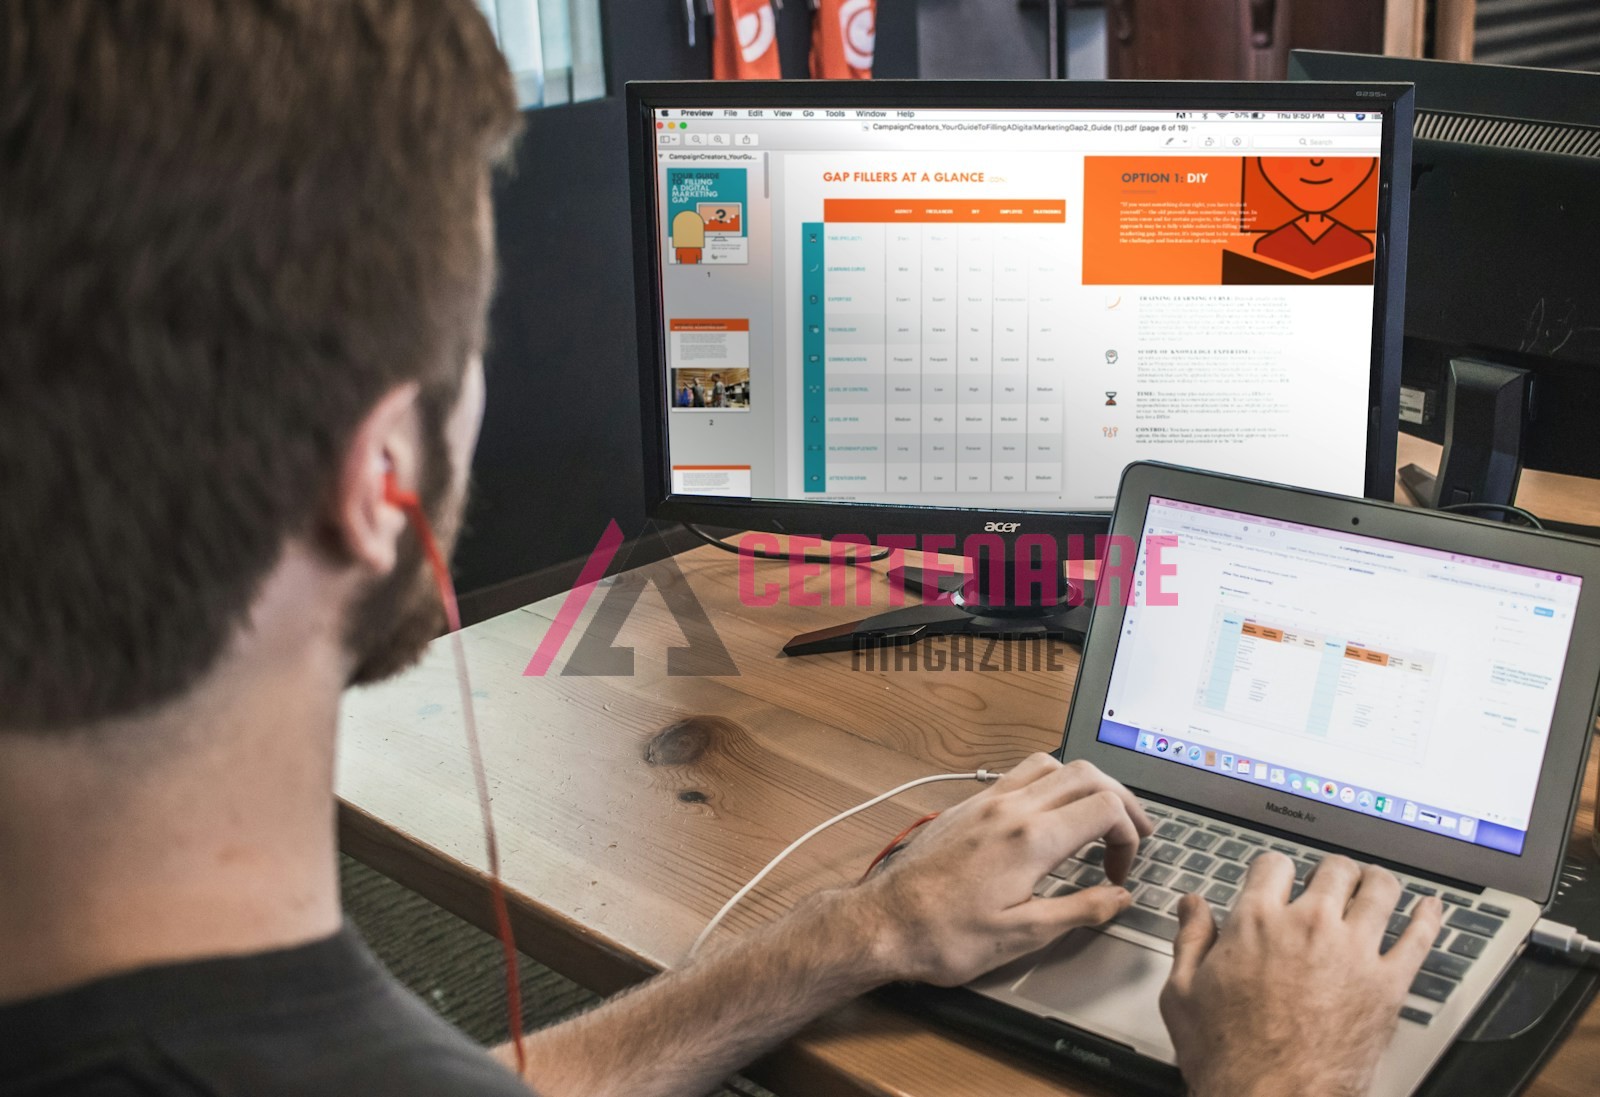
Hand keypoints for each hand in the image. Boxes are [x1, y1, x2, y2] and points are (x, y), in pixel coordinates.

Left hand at [852, 754, 1153, 986]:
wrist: (882, 923)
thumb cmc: (944, 936)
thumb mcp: (1022, 935)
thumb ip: (1079, 910)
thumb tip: (1119, 897)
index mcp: (1030, 839)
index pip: (1105, 807)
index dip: (1129, 835)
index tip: (1120, 872)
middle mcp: (1009, 808)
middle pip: (1085, 774)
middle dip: (1120, 799)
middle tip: (1134, 832)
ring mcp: (985, 801)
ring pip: (1050, 764)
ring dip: (1084, 784)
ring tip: (1097, 816)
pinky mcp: (966, 806)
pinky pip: (1018, 774)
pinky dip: (1049, 784)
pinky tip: (1049, 815)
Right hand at [1160, 852, 1443, 1096]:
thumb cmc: (1229, 1056)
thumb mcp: (1182, 993)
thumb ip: (1189, 940)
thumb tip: (1192, 906)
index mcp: (1256, 922)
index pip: (1274, 865)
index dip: (1274, 869)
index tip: (1277, 880)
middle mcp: (1309, 927)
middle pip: (1332, 870)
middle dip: (1330, 871)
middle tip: (1330, 880)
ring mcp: (1354, 953)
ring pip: (1379, 890)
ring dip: (1376, 882)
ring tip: (1374, 884)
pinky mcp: (1388, 985)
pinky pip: (1419, 938)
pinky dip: (1428, 918)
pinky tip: (1429, 909)